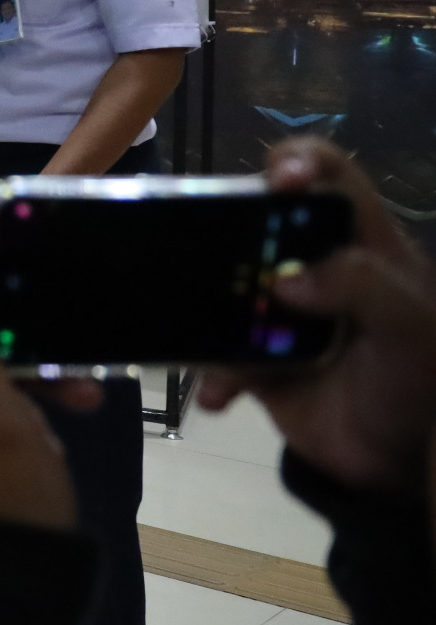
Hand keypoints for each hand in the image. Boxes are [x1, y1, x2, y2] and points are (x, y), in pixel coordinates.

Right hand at [197, 137, 435, 495]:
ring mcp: (279, 314)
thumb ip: (361, 285)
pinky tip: (220, 397)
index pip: (329, 177)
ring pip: (224, 288)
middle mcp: (314, 269)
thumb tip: (283, 279)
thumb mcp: (410, 325)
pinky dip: (212, 376)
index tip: (278, 181)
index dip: (299, 162)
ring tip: (219, 343)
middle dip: (228, 236)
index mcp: (359, 245)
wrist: (401, 463)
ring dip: (209, 313)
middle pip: (256, 224)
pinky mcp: (255, 361)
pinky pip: (215, 355)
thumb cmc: (419, 381)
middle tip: (223, 264)